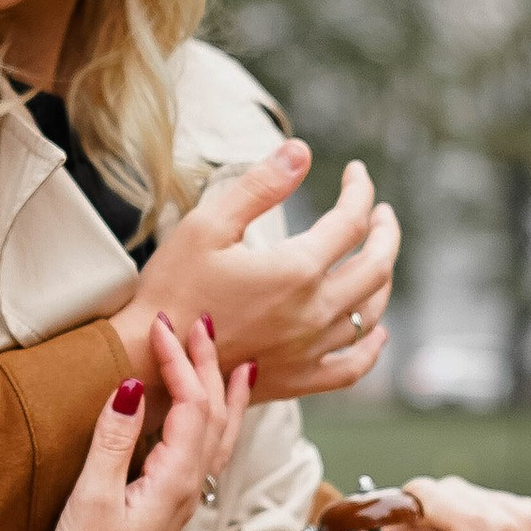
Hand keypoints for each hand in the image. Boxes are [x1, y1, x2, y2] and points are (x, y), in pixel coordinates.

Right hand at [0, 317, 246, 530]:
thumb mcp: (90, 495)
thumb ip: (113, 438)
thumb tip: (130, 385)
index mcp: (175, 482)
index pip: (192, 406)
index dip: (179, 361)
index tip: (161, 326)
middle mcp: (189, 489)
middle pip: (215, 414)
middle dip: (208, 365)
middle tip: (199, 322)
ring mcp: (183, 500)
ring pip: (220, 435)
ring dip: (224, 393)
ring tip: (235, 362)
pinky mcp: (169, 507)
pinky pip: (207, 453)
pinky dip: (216, 423)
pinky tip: (211, 416)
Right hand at [120, 152, 400, 403]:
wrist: (145, 358)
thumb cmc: (171, 287)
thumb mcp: (207, 225)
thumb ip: (260, 186)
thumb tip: (302, 151)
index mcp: (296, 269)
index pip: (351, 221)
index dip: (359, 190)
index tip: (355, 173)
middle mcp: (314, 311)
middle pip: (376, 266)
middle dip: (386, 232)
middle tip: (381, 212)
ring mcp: (310, 349)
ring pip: (371, 313)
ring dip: (382, 279)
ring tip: (377, 258)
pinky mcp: (298, 379)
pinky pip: (351, 367)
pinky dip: (371, 348)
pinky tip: (376, 334)